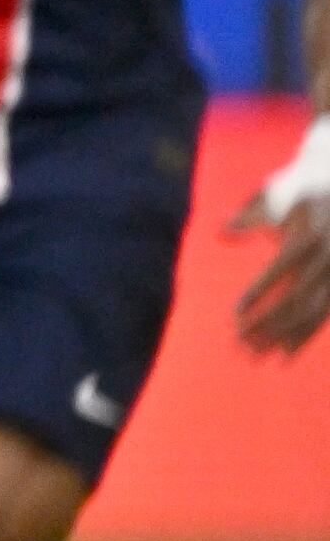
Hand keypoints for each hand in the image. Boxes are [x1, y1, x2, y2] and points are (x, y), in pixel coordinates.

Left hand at [235, 147, 329, 356]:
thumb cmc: (302, 185)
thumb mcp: (274, 192)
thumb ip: (249, 216)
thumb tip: (221, 233)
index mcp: (308, 235)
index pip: (280, 272)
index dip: (259, 294)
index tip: (236, 314)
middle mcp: (327, 258)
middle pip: (297, 299)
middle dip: (269, 324)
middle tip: (240, 345)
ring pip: (311, 313)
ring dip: (283, 337)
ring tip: (256, 355)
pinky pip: (323, 316)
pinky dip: (304, 336)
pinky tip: (284, 353)